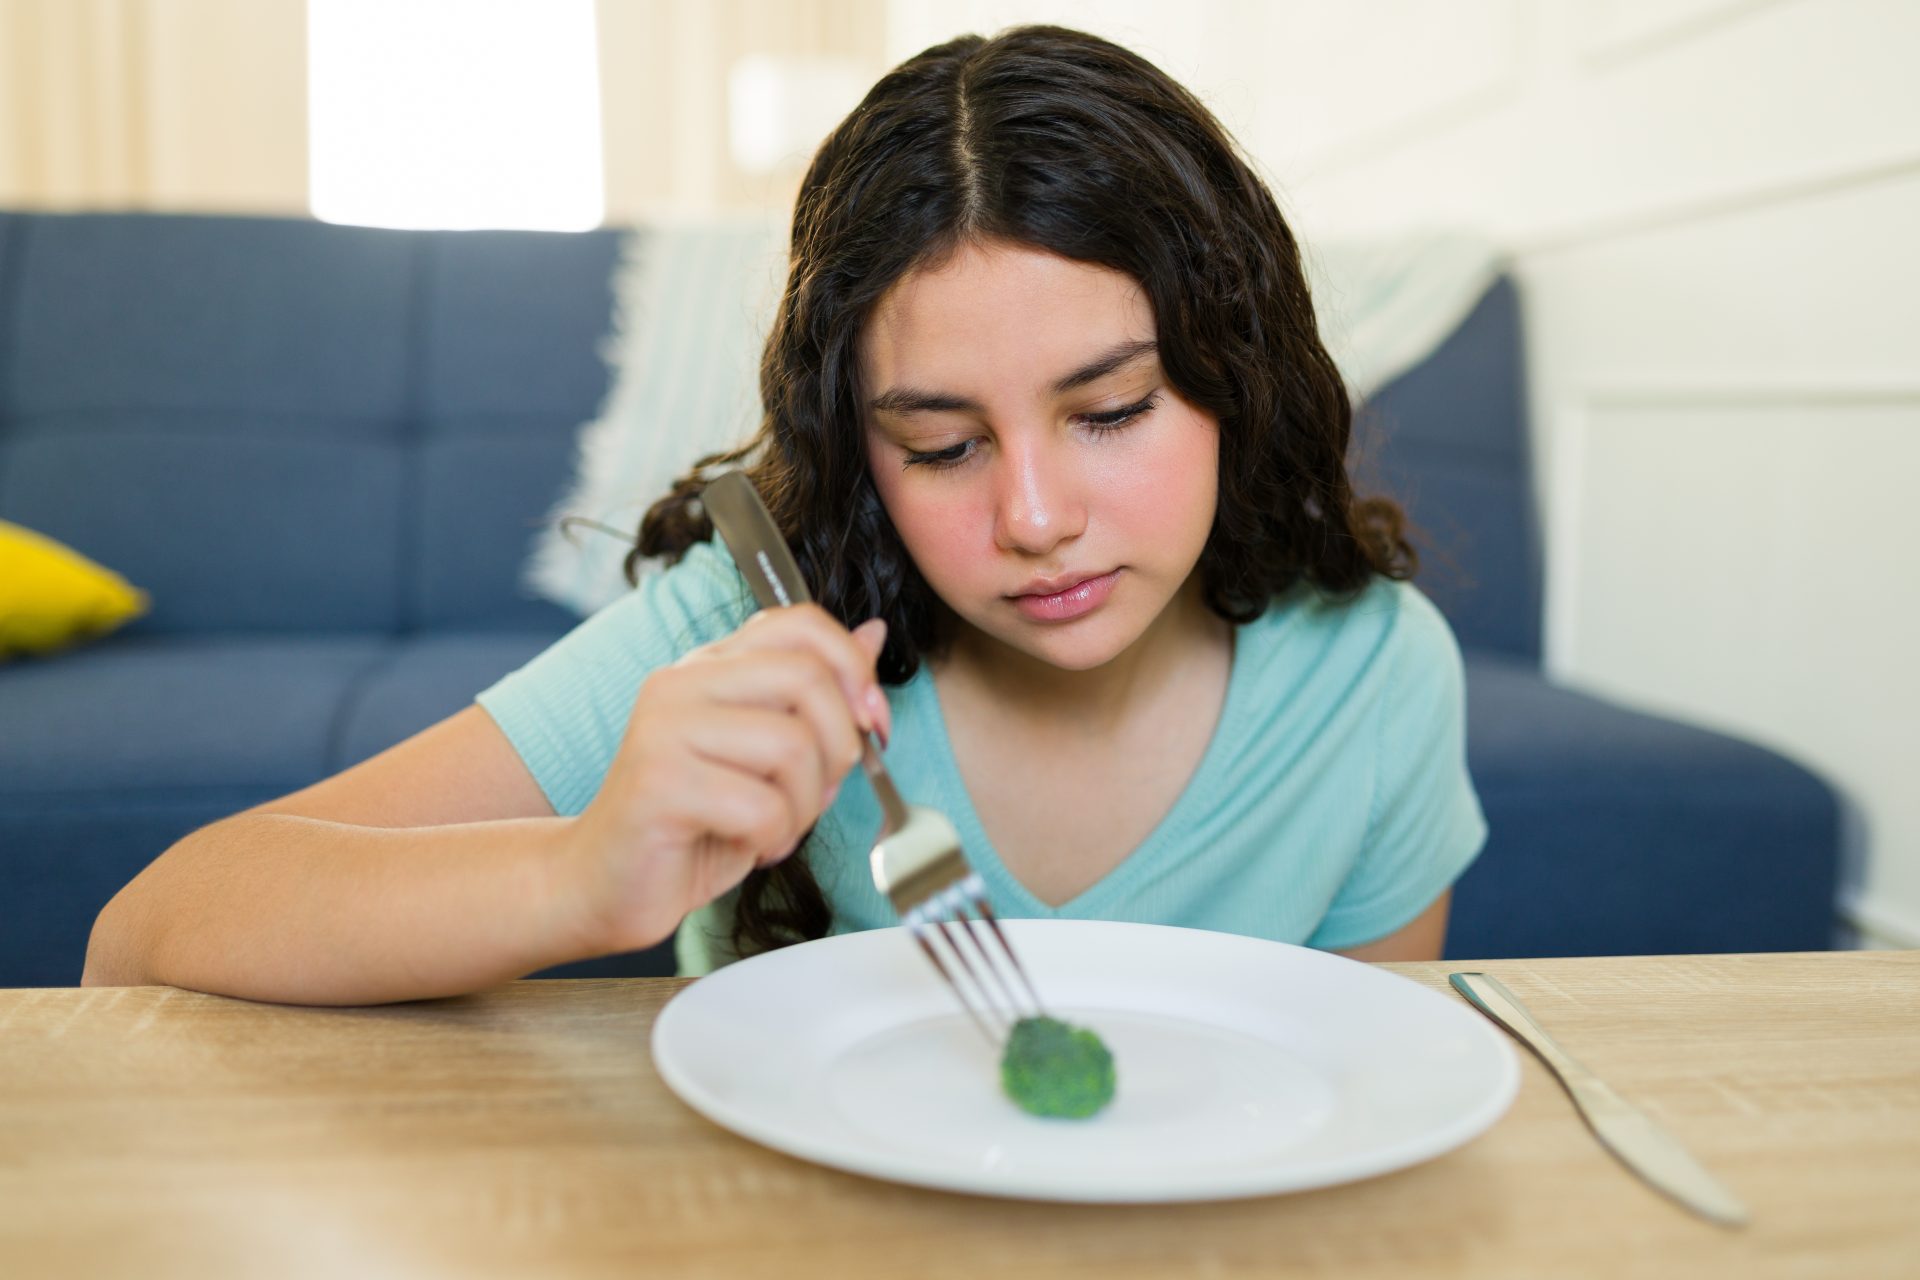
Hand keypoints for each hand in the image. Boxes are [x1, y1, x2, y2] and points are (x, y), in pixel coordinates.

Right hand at [557, 606, 891, 955]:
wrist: (603, 883)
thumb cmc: (693, 824)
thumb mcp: (767, 755)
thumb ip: (814, 700)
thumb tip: (872, 636)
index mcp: (711, 666)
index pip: (799, 624)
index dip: (855, 668)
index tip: (871, 723)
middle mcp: (683, 682)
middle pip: (807, 679)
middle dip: (840, 747)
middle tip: (818, 792)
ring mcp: (665, 728)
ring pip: (792, 745)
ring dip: (804, 805)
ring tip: (775, 828)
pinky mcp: (658, 783)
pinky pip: (762, 806)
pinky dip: (775, 838)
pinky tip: (751, 846)